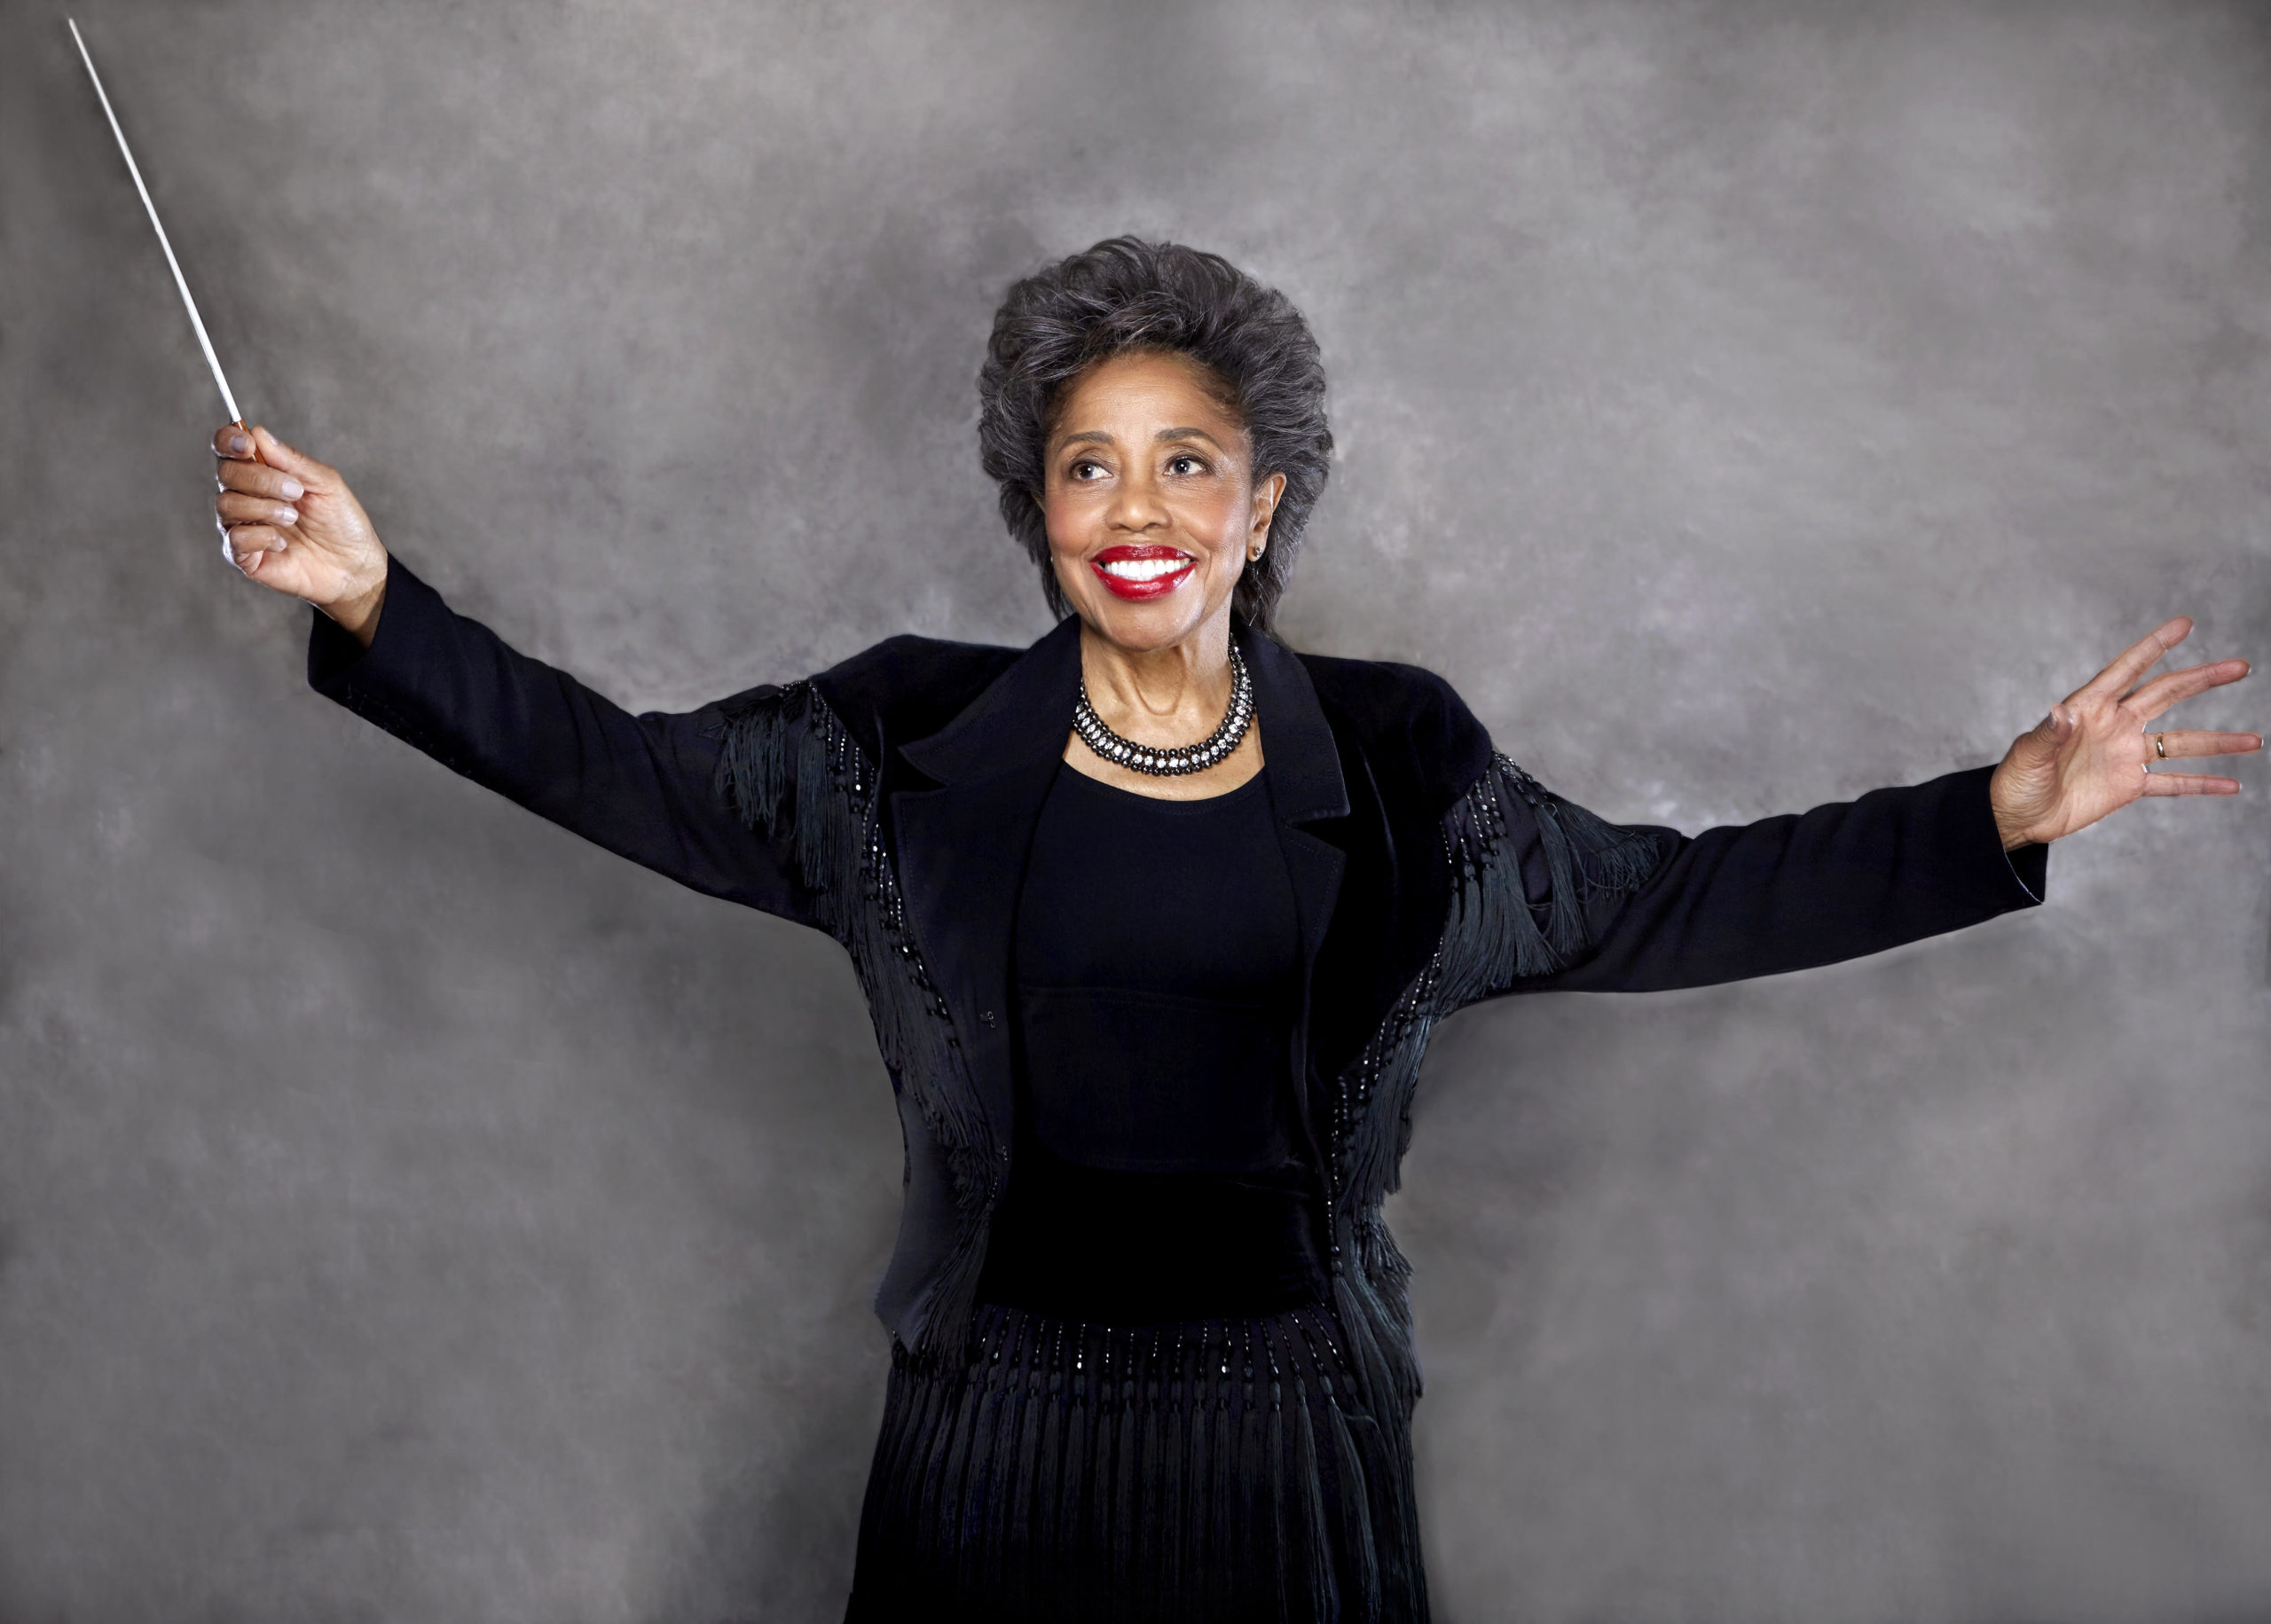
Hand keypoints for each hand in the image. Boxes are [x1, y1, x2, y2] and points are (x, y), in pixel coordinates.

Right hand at [213, 423, 389, 644]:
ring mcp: (240, 526)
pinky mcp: (243, 556)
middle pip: (225, 473)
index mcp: (261, 473)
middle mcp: (244, 496)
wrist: (354, 565)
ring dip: (265, 508)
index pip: (227, 448)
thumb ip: (292, 460)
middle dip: (261, 479)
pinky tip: (284, 543)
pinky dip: (262, 536)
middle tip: (296, 492)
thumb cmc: (341, 522)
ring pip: (227, 504)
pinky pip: (235, 537)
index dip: (229, 440)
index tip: (248, 444)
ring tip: (294, 518)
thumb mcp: (326, 483)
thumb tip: (257, 433)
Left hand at [1989, 617, 2259, 849]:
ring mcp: (2125, 754)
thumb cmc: (2014, 780)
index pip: (2127, 670)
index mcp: (2089, 708)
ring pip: (2180, 741)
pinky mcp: (2129, 785)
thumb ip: (2047, 734)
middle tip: (2240, 666)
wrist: (2016, 817)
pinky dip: (2202, 783)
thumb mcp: (2027, 756)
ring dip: (2217, 741)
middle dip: (2202, 678)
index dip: (2154, 646)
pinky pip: (2172, 783)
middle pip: (2166, 694)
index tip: (2185, 624)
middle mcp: (2114, 725)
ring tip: (2255, 740)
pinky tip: (2232, 785)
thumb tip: (2059, 712)